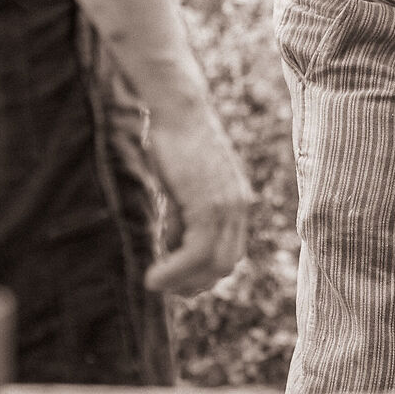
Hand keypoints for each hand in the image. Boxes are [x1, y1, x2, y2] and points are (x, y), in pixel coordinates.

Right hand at [141, 104, 252, 292]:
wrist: (178, 109)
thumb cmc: (173, 142)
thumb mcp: (181, 188)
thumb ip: (183, 218)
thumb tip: (172, 249)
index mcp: (237, 201)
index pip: (230, 252)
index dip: (203, 272)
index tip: (175, 279)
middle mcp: (240, 205)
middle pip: (226, 264)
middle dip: (194, 282)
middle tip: (163, 284)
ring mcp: (228, 205)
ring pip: (214, 263)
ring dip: (182, 281)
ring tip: (154, 282)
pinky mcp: (210, 203)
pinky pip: (198, 251)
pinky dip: (176, 271)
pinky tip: (154, 276)